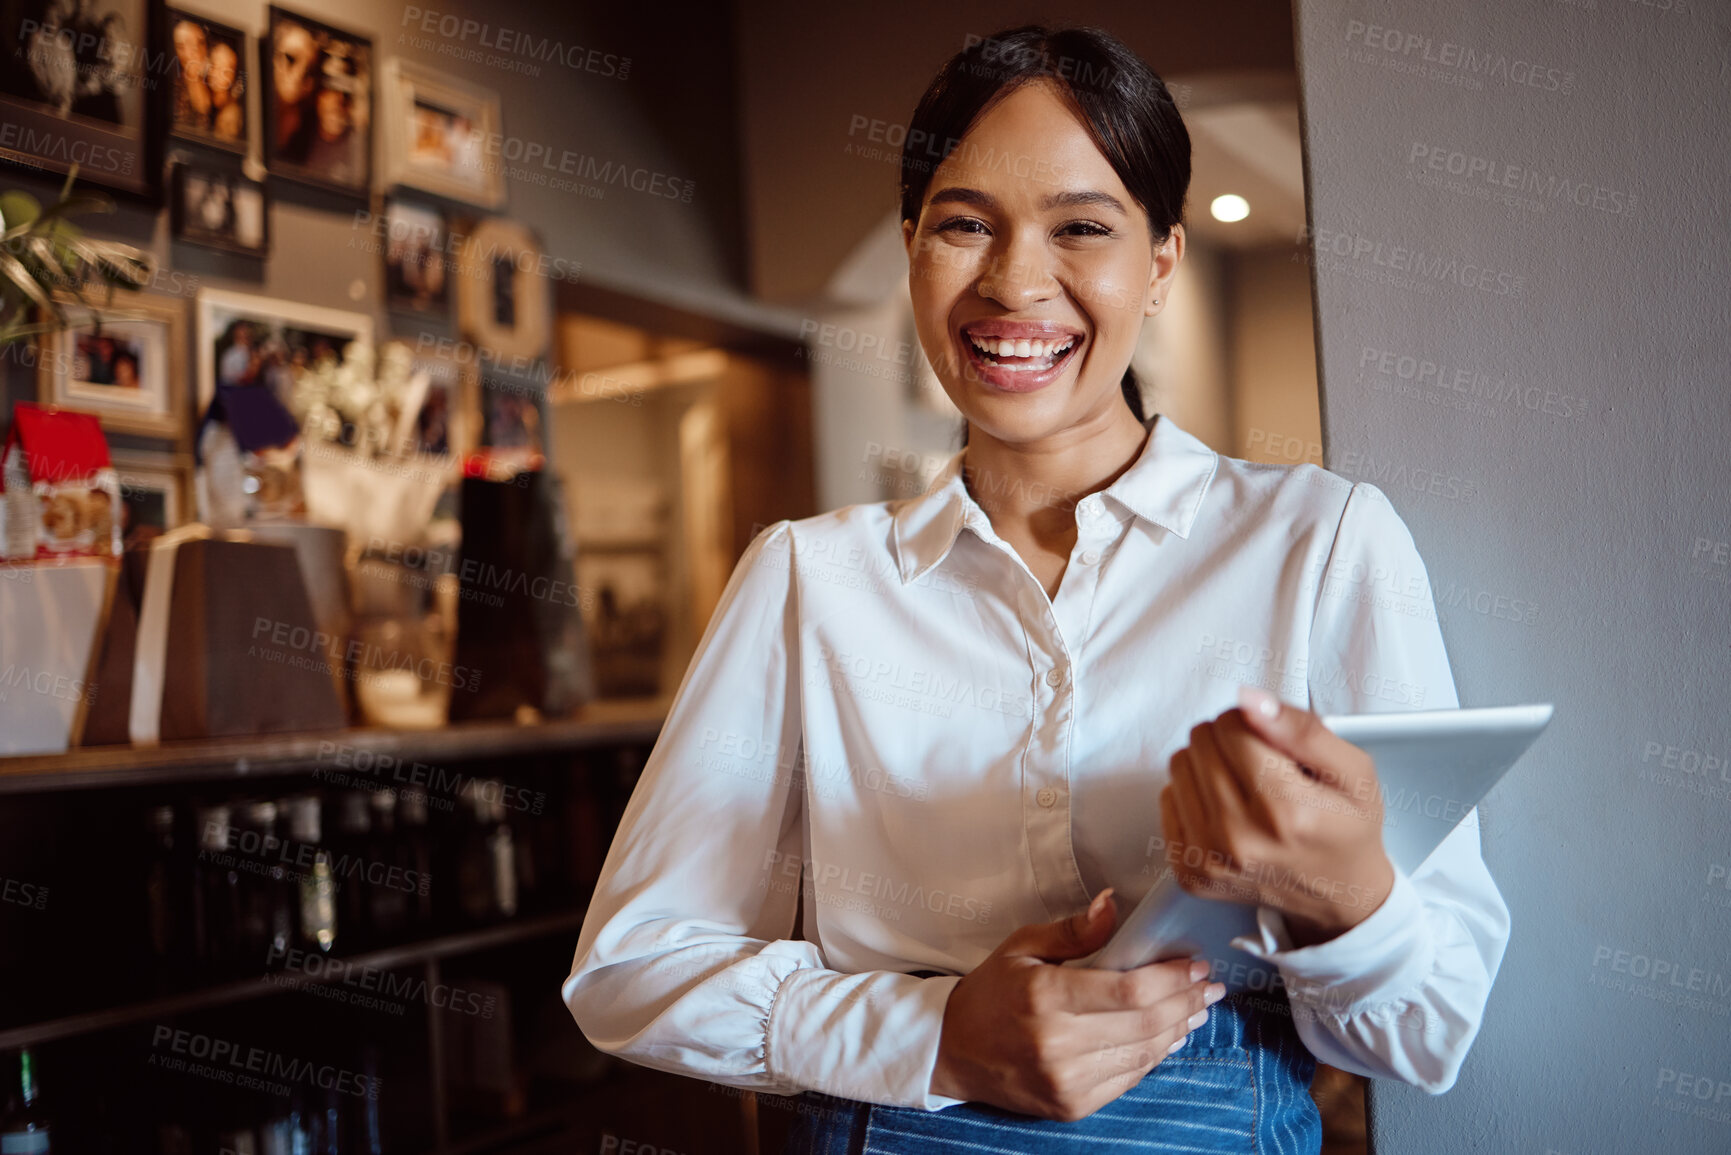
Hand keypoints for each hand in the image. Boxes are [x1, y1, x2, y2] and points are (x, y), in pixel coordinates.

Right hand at [930, 888, 1224, 1119]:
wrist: (952, 1049)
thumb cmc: (991, 991)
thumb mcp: (1023, 946)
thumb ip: (1073, 930)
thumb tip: (1114, 904)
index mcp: (1044, 996)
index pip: (1129, 990)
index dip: (1172, 979)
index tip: (1196, 965)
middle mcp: (1056, 1042)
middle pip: (1145, 1023)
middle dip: (1186, 1002)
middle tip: (1209, 986)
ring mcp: (1065, 1080)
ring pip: (1144, 1054)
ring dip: (1178, 1030)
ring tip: (1197, 1009)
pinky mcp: (1071, 1105)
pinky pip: (1128, 1079)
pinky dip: (1155, 1056)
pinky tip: (1169, 1037)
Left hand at [1160, 685, 1394, 946]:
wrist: (1339, 896)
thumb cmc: (1346, 829)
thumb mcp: (1353, 771)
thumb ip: (1303, 729)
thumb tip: (1249, 700)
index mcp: (1284, 809)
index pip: (1231, 726)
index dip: (1252, 722)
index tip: (1271, 741)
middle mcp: (1239, 837)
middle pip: (1200, 743)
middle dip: (1228, 740)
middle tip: (1260, 764)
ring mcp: (1209, 860)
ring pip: (1178, 766)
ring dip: (1207, 765)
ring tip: (1245, 786)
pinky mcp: (1189, 872)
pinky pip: (1167, 800)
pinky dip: (1194, 796)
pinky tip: (1227, 809)